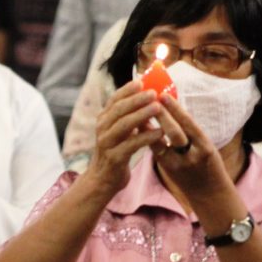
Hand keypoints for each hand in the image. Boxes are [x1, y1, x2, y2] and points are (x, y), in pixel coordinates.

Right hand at [87, 80, 164, 194]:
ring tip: (158, 108)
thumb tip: (145, 97)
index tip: (141, 81)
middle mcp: (102, 129)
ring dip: (142, 114)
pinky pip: (132, 144)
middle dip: (137, 99)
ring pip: (124, 125)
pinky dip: (146, 136)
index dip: (127, 90)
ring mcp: (106, 143)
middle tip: (154, 93)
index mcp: (103, 120)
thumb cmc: (115, 152)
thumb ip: (126, 117)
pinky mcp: (114, 158)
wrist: (102, 180)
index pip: (114, 100)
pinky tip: (159, 132)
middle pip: (119, 109)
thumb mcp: (117, 132)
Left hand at [149, 94, 230, 197]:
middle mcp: (192, 157)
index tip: (164, 95)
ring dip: (149, 127)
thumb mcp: (206, 146)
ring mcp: (177, 165)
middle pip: (175, 134)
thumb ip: (190, 130)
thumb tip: (171, 106)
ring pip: (160, 144)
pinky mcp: (167, 170)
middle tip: (148, 100)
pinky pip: (155, 150)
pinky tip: (139, 126)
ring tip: (139, 111)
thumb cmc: (208, 164)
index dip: (176, 110)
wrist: (210, 194)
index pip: (190, 125)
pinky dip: (147, 137)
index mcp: (205, 148)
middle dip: (161, 116)